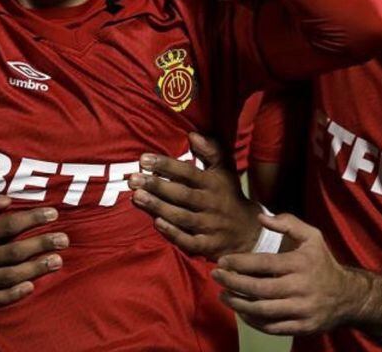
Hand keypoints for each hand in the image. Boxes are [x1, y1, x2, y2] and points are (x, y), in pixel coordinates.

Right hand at [0, 189, 68, 306]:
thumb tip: (7, 199)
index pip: (9, 227)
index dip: (33, 220)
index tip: (53, 214)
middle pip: (15, 254)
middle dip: (42, 245)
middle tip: (65, 240)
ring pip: (8, 277)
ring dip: (35, 270)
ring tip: (56, 262)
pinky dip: (11, 295)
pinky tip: (28, 287)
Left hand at [128, 132, 260, 258]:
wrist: (249, 232)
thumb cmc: (229, 196)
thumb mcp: (225, 171)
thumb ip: (211, 151)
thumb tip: (193, 135)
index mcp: (213, 183)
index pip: (187, 172)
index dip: (166, 165)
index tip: (143, 159)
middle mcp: (210, 203)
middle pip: (181, 194)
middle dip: (156, 186)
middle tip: (133, 179)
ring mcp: (209, 225)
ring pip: (181, 216)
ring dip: (159, 207)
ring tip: (137, 197)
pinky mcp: (208, 245)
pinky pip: (189, 240)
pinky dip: (174, 233)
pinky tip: (157, 223)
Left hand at [212, 212, 366, 335]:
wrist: (348, 297)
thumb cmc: (323, 263)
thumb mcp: (312, 236)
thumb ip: (288, 224)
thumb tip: (261, 218)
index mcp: (300, 263)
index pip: (263, 264)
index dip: (239, 263)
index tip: (222, 261)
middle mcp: (300, 287)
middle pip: (259, 289)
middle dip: (232, 283)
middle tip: (216, 277)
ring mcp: (301, 310)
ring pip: (262, 311)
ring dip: (238, 304)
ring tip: (223, 295)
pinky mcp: (301, 327)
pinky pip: (271, 327)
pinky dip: (252, 321)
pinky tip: (241, 311)